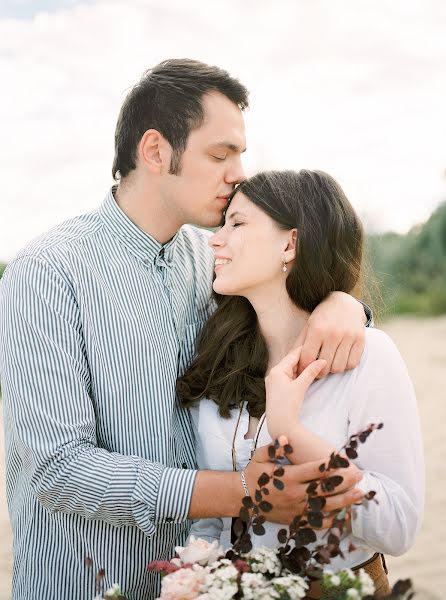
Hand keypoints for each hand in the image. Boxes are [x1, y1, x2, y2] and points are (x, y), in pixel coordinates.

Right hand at [245, 445, 363, 525]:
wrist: (242, 499)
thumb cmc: (254, 475)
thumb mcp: (260, 457)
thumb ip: (274, 448)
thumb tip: (286, 438)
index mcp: (287, 477)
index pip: (312, 470)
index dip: (330, 465)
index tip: (345, 460)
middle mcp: (293, 494)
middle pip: (324, 489)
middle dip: (344, 482)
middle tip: (360, 476)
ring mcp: (296, 509)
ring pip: (325, 507)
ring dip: (344, 501)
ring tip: (359, 494)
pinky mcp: (296, 521)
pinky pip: (317, 523)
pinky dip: (333, 519)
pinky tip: (345, 514)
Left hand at [265, 346, 325, 440]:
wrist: (280, 425)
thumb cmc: (288, 405)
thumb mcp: (300, 386)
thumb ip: (311, 372)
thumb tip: (322, 360)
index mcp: (277, 370)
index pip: (293, 355)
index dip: (305, 349)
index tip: (316, 343)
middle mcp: (273, 374)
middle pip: (291, 362)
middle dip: (305, 359)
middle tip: (319, 354)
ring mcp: (274, 382)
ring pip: (291, 370)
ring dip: (302, 368)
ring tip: (316, 363)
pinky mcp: (278, 389)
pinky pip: (289, 377)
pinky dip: (298, 375)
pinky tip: (307, 374)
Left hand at [296, 291, 365, 376]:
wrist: (344, 302)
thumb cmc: (322, 316)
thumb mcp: (308, 326)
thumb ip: (300, 344)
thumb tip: (290, 362)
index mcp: (317, 330)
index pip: (308, 358)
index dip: (303, 367)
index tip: (304, 368)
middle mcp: (333, 334)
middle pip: (324, 367)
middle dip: (318, 372)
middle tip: (317, 368)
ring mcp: (349, 336)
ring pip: (339, 368)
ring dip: (332, 369)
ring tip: (330, 361)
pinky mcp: (360, 339)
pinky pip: (352, 363)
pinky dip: (345, 365)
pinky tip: (341, 358)